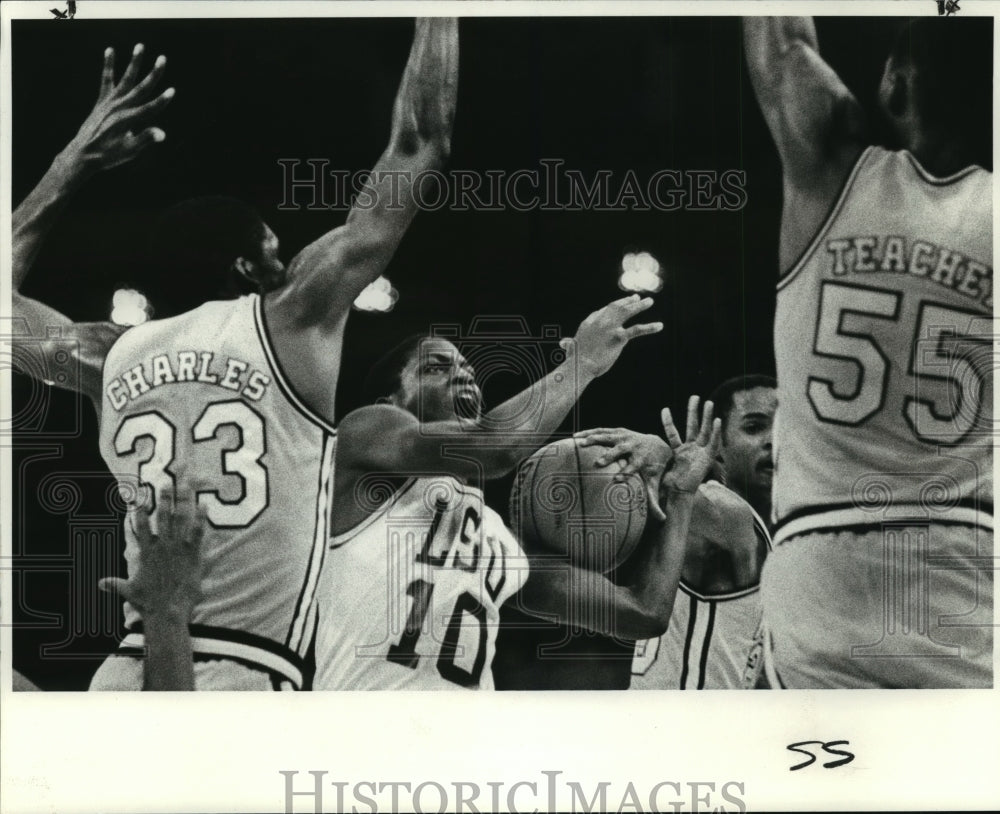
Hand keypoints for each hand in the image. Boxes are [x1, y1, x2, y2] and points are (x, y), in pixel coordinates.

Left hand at [61, 44, 173, 173]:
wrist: (83, 153)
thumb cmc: (109, 155)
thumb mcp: (129, 150)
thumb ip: (145, 138)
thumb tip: (161, 134)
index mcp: (128, 120)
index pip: (150, 108)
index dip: (162, 100)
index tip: (172, 90)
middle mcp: (119, 107)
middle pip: (141, 88)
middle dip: (153, 73)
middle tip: (163, 59)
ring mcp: (110, 102)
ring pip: (126, 78)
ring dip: (134, 62)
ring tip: (140, 46)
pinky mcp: (102, 101)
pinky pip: (106, 79)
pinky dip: (109, 65)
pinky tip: (110, 51)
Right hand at [98, 486, 204, 624]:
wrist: (166, 612)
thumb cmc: (148, 603)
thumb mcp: (129, 591)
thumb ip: (115, 584)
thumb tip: (100, 584)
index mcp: (147, 553)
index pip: (141, 527)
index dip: (140, 511)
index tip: (140, 497)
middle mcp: (162, 547)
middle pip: (163, 517)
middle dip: (165, 499)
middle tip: (167, 483)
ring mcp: (177, 549)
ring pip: (180, 520)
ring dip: (183, 502)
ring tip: (187, 486)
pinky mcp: (192, 555)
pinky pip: (198, 532)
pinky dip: (201, 518)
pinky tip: (205, 505)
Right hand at [561, 295, 662, 378]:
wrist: (580, 365)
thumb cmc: (574, 360)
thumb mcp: (571, 348)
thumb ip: (569, 344)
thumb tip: (563, 342)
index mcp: (588, 323)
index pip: (601, 312)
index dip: (610, 309)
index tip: (618, 305)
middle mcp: (600, 321)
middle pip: (615, 307)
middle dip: (626, 301)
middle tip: (636, 297)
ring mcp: (610, 327)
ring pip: (627, 312)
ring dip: (640, 306)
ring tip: (649, 301)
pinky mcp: (619, 337)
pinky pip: (637, 330)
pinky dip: (650, 327)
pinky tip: (659, 326)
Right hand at [575, 426, 671, 520]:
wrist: (656, 445)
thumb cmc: (651, 468)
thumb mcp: (653, 482)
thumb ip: (654, 500)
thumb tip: (662, 519)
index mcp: (642, 459)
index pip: (635, 466)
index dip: (627, 472)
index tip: (617, 480)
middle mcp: (633, 445)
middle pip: (621, 449)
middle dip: (610, 455)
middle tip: (598, 463)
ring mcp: (624, 436)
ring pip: (609, 437)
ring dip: (595, 439)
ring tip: (581, 444)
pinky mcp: (617, 431)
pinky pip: (601, 430)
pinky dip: (588, 432)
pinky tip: (574, 437)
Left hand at [659, 395, 721, 496]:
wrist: (680, 494)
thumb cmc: (669, 485)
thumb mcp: (659, 470)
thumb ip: (651, 462)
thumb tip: (630, 461)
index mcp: (678, 451)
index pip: (672, 433)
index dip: (668, 422)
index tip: (664, 409)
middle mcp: (690, 449)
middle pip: (692, 426)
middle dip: (693, 411)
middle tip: (695, 396)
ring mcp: (700, 452)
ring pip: (704, 431)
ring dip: (707, 417)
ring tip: (709, 402)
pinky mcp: (708, 458)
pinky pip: (713, 443)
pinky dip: (716, 432)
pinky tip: (718, 421)